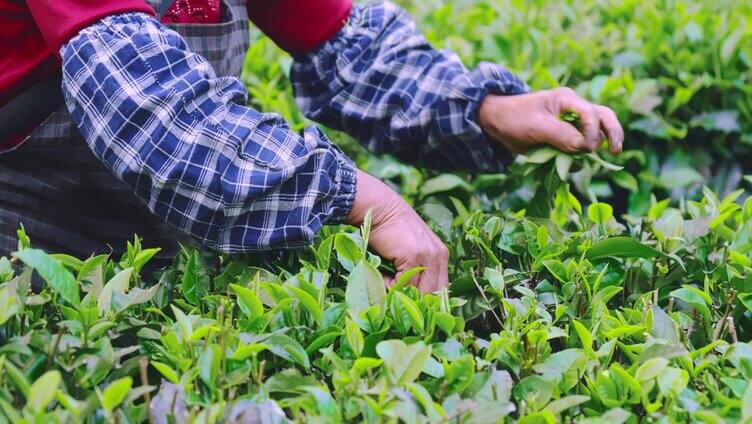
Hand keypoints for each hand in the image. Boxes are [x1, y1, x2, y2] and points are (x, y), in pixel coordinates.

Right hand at [347, 170, 448, 292]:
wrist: (380, 208)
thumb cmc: (390, 230)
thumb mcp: (411, 250)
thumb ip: (416, 270)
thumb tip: (410, 299)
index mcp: (441, 255)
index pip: (441, 289)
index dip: (426, 300)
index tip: (410, 304)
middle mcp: (440, 255)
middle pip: (434, 293)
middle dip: (416, 301)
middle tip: (397, 299)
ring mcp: (428, 255)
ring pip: (420, 292)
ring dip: (402, 293)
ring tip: (387, 283)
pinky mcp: (414, 255)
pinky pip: (404, 284)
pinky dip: (390, 285)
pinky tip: (383, 274)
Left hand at [477, 87, 623, 154]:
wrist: (496, 123)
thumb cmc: (514, 118)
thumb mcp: (535, 127)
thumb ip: (560, 135)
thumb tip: (585, 147)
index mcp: (567, 100)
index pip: (591, 113)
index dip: (593, 131)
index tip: (588, 148)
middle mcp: (573, 109)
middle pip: (603, 117)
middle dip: (613, 133)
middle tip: (616, 152)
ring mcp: (570, 124)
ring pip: (594, 133)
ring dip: (595, 147)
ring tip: (589, 160)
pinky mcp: (564, 138)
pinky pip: (578, 148)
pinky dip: (578, 158)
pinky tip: (569, 166)